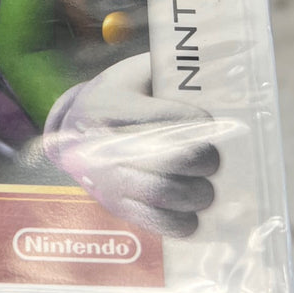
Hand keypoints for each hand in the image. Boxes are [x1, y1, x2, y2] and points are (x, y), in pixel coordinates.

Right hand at [25, 53, 218, 237]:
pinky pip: (153, 221)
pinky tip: (192, 213)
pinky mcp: (113, 204)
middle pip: (168, 158)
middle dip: (203, 160)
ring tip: (207, 186)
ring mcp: (105, 178)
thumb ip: (170, 70)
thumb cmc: (120, 95)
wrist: (73, 131)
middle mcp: (101, 144)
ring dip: (197, 193)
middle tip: (213, 159)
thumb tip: (220, 74)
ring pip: (162, 192)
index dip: (200, 123)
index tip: (211, 124)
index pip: (168, 118)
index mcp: (109, 105)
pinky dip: (181, 222)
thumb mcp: (136, 72)